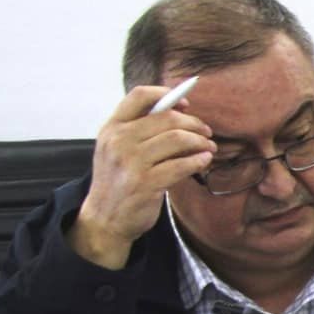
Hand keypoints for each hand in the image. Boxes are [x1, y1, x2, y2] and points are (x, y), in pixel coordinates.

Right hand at [68, 85, 215, 269]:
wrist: (105, 218)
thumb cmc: (118, 180)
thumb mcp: (118, 149)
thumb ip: (139, 129)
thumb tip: (179, 110)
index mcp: (112, 128)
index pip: (139, 96)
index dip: (167, 95)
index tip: (186, 104)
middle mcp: (119, 141)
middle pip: (167, 118)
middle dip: (194, 123)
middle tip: (206, 132)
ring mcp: (131, 163)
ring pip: (177, 139)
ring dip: (200, 142)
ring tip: (209, 147)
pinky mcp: (145, 184)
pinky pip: (181, 165)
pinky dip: (198, 160)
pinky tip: (205, 160)